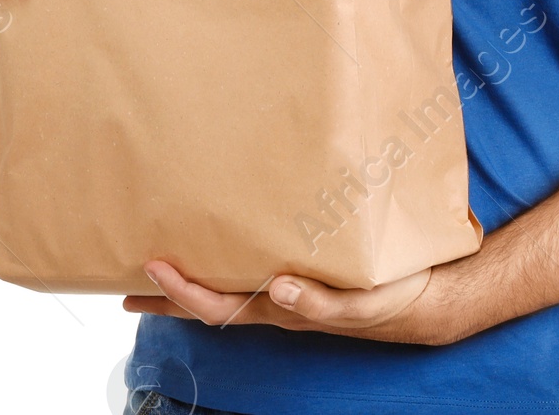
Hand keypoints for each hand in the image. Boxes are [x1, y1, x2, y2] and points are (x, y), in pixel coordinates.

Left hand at [124, 258, 468, 345]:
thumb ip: (319, 301)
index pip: (219, 306)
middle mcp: (279, 303)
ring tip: (163, 267)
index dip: (181, 291)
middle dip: (169, 296)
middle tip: (131, 279)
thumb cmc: (391, 299)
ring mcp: (290, 293)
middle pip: (211, 304)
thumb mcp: (358, 303)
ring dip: (193, 283)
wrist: (428, 298)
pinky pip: (256, 274)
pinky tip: (226, 249)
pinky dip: (231, 266)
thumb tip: (276, 289)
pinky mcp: (307, 275)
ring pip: (230, 290)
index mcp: (284, 309)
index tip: (152, 267)